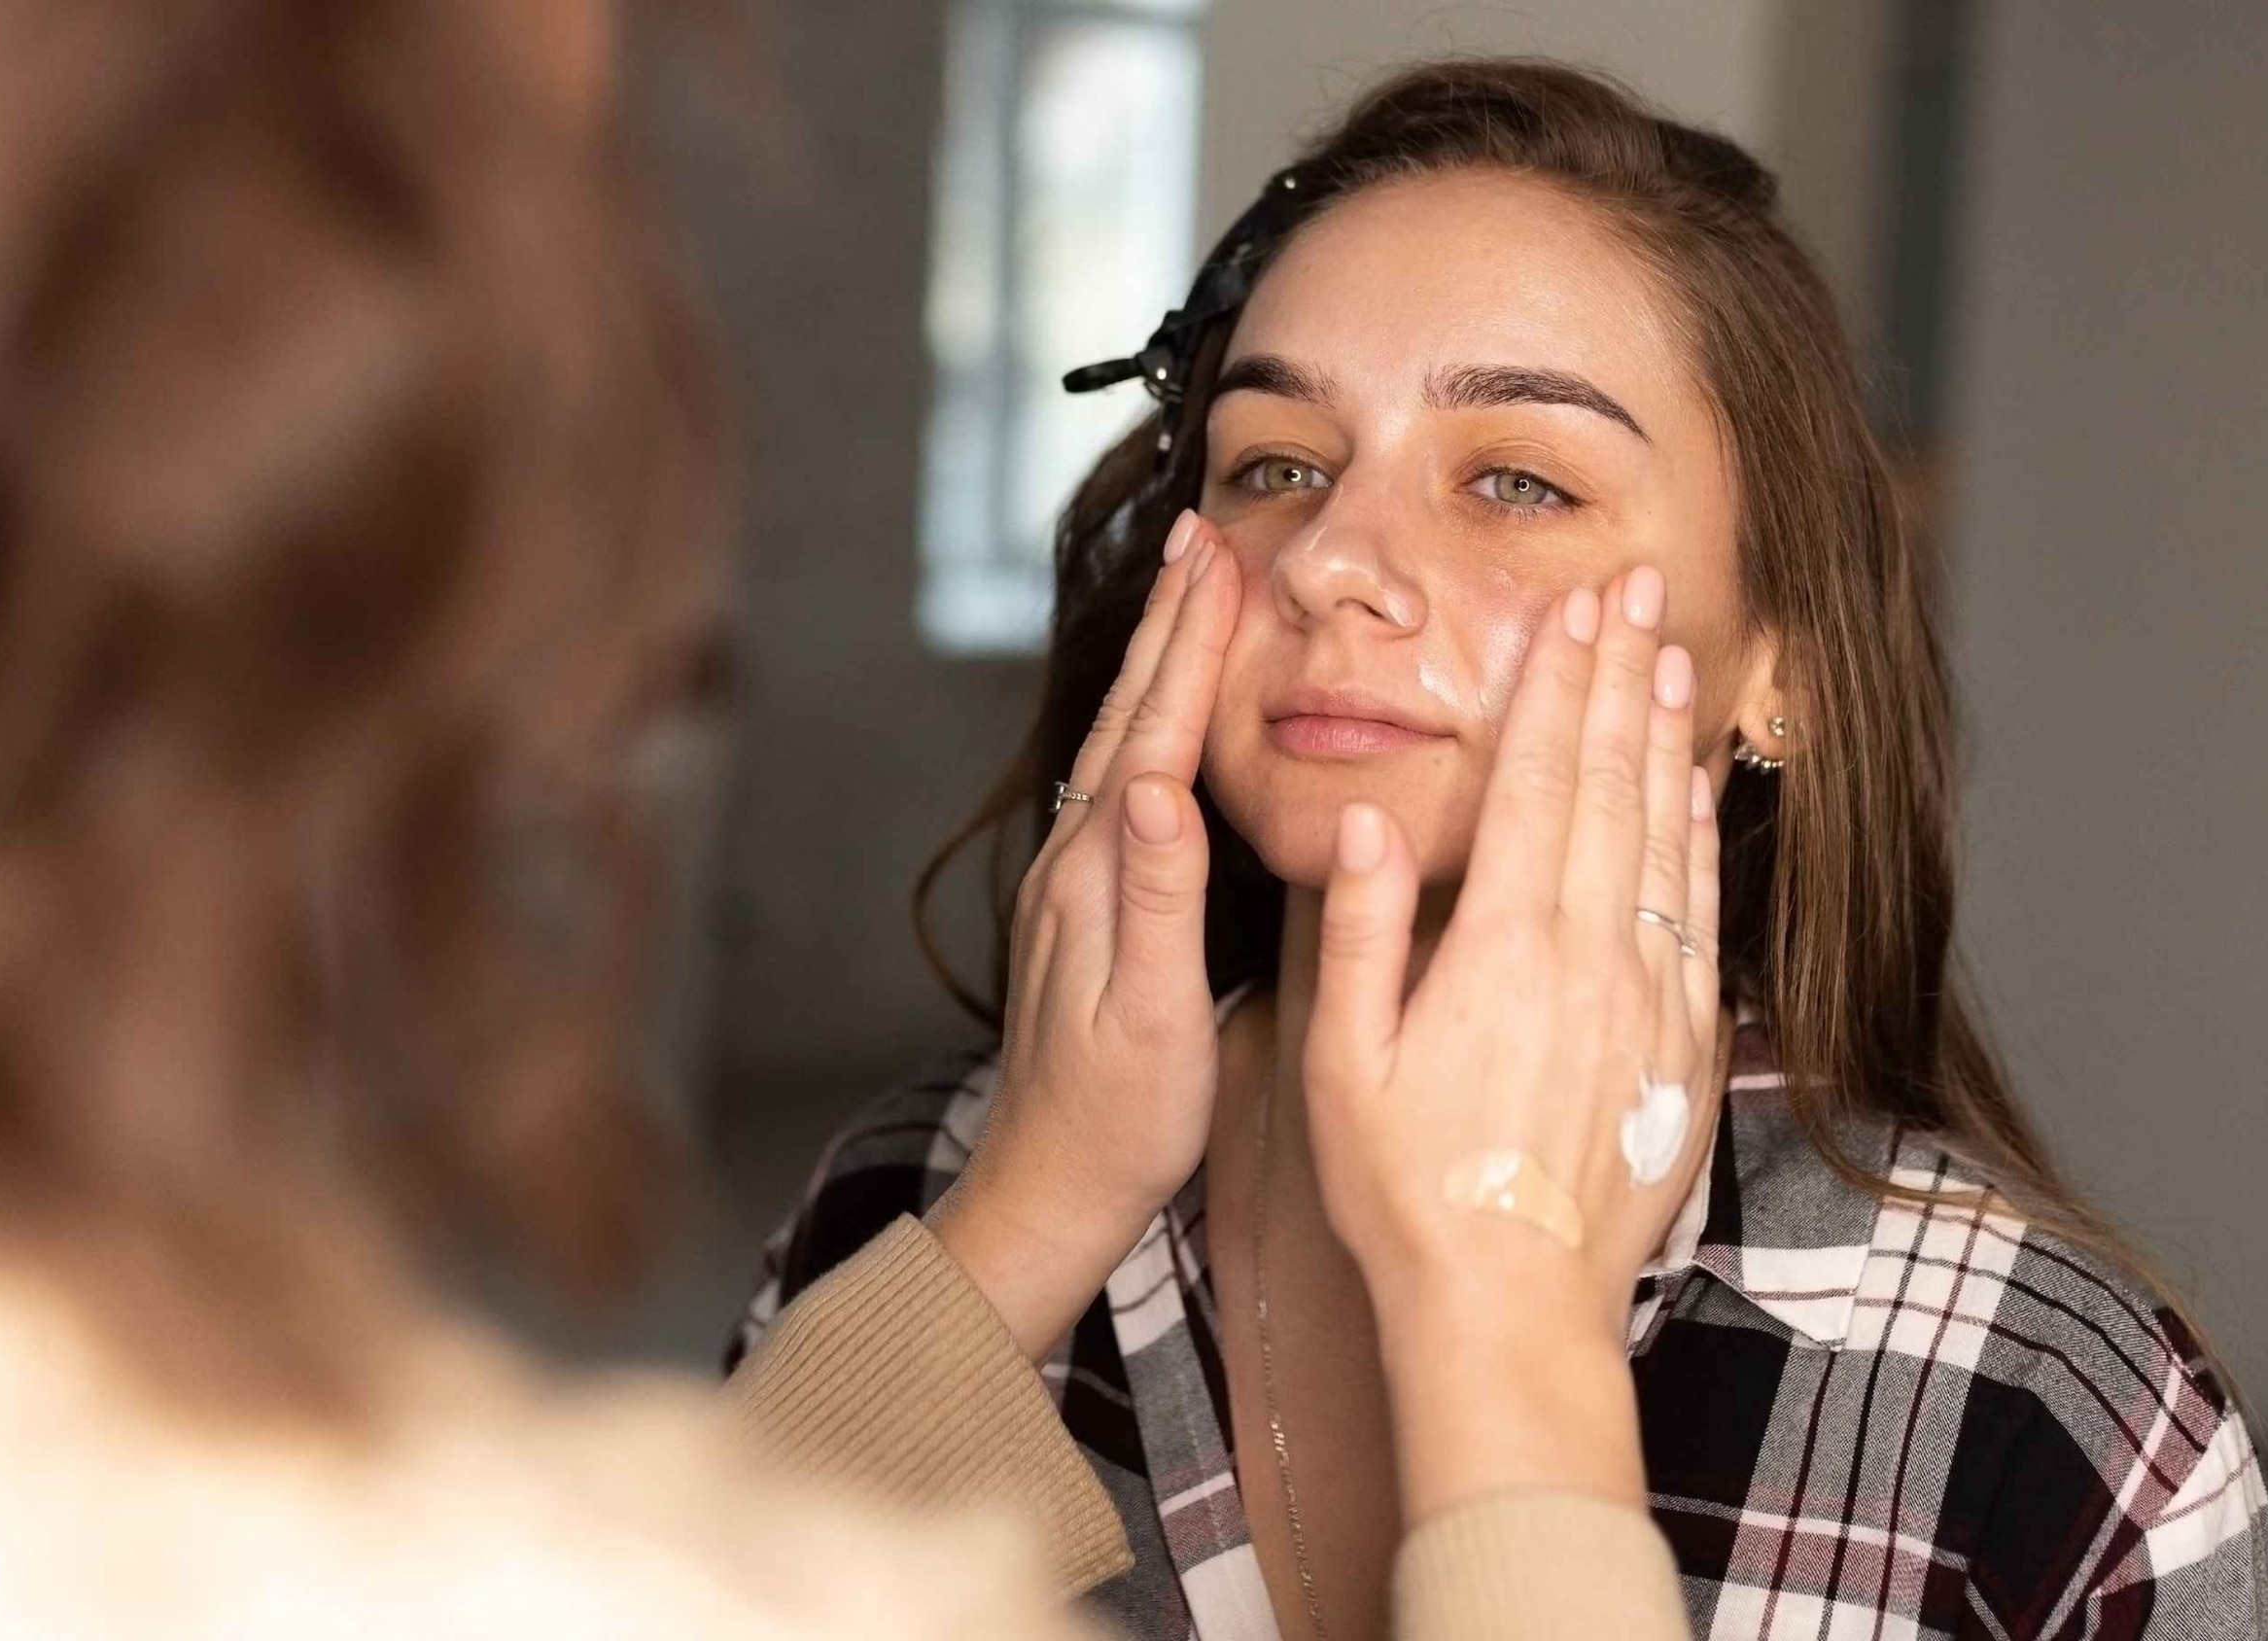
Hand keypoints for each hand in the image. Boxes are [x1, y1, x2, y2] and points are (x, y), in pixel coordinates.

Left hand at [930, 509, 1239, 1360]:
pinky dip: (1153, 730)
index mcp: (1097, 877)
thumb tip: (1157, 785)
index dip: (1190, 643)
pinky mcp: (1085, 912)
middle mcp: (1074, 865)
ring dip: (1160, 667)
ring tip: (1193, 602)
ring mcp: (1073, 887)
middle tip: (1207, 537)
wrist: (1047, 1190)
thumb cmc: (1115, 1120)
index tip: (1220, 557)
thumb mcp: (1152, 1016)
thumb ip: (1156, 897)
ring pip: (1123, 747)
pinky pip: (1125, 788)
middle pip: (1129, 719)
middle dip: (1171, 624)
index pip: (1152, 734)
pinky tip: (1171, 728)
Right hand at [1301, 566, 1724, 1517]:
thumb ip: (1363, 932)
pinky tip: (1695, 792)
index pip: (1539, 780)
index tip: (1576, 607)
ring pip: (1664, 837)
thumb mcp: (1342, 1062)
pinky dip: (1697, 840)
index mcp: (1504, 947)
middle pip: (1611, 783)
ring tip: (1672, 654)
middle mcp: (1590, 955)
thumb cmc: (1407, 1190)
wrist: (1510, 1304)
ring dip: (1666, 738)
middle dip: (1622, 675)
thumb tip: (1370, 821)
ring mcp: (1648, 999)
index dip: (1560, 683)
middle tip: (1638, 588)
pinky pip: (1698, 916)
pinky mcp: (1682, 1047)